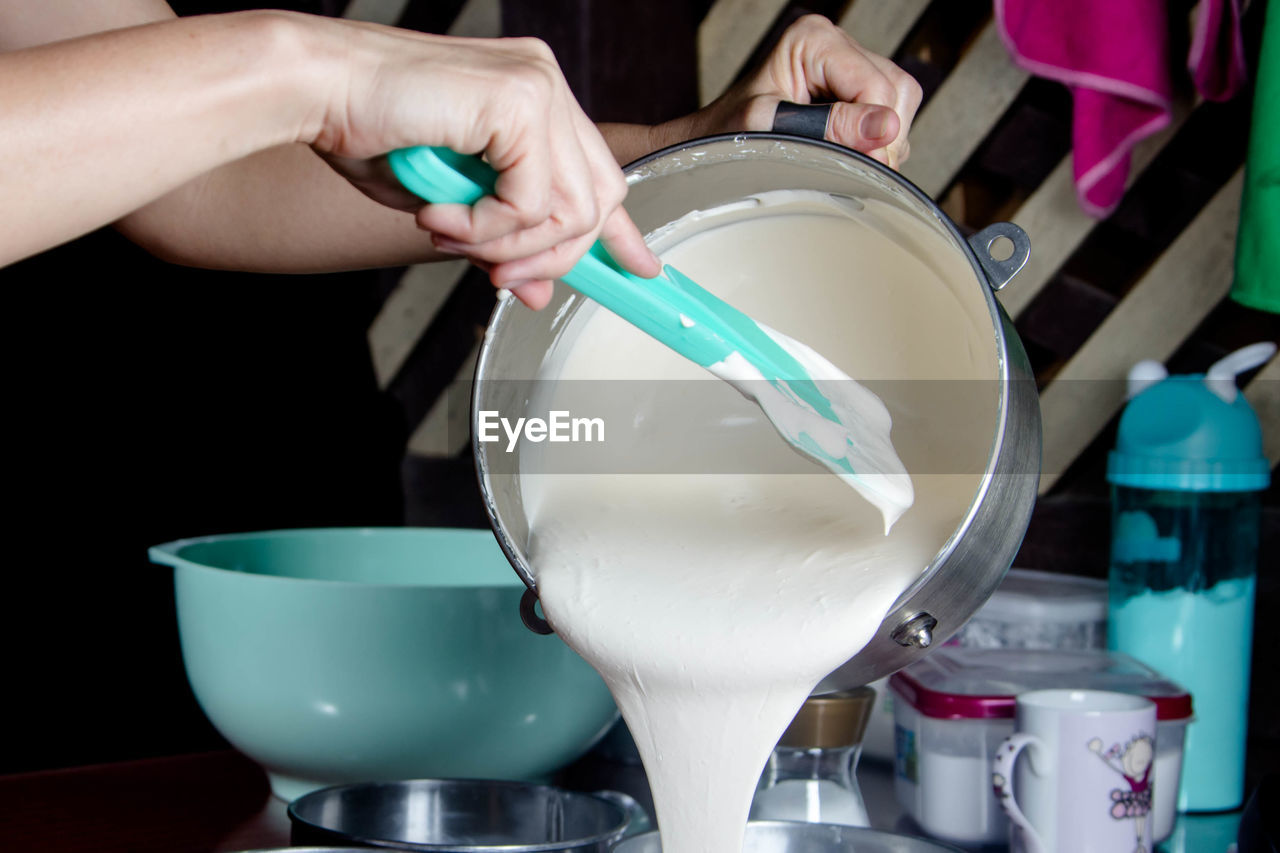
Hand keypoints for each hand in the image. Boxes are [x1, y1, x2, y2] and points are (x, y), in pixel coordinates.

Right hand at [305, 20, 660, 307]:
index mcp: (533, 96)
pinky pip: (530, 205)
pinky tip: (439, 216)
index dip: (619, 231)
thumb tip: (535, 290)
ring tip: (450, 238)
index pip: (597, 173)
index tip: (638, 269)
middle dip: (551, 257)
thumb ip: (502, 240)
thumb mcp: (449, 205)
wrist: (316, 91)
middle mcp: (545, 84)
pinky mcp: (521, 102)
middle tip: (496, 276)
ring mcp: (538, 88)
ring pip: (571, 211)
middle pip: (597, 199)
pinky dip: (484, 229)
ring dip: (508, 247)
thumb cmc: (368, 134)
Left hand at [666, 15, 921, 168]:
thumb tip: (884, 129)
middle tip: (847, 168)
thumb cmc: (727, 133)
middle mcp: (835, 46)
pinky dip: (876, 142)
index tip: (856, 163)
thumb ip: (826, 127)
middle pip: (896, 92)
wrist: (711, 143)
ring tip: (839, 158)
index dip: (873, 130)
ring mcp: (848, 66)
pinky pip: (892, 115)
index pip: (875, 86)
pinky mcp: (855, 90)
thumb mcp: (769, 130)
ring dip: (881, 141)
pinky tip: (844, 152)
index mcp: (812, 40)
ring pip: (900, 103)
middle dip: (881, 138)